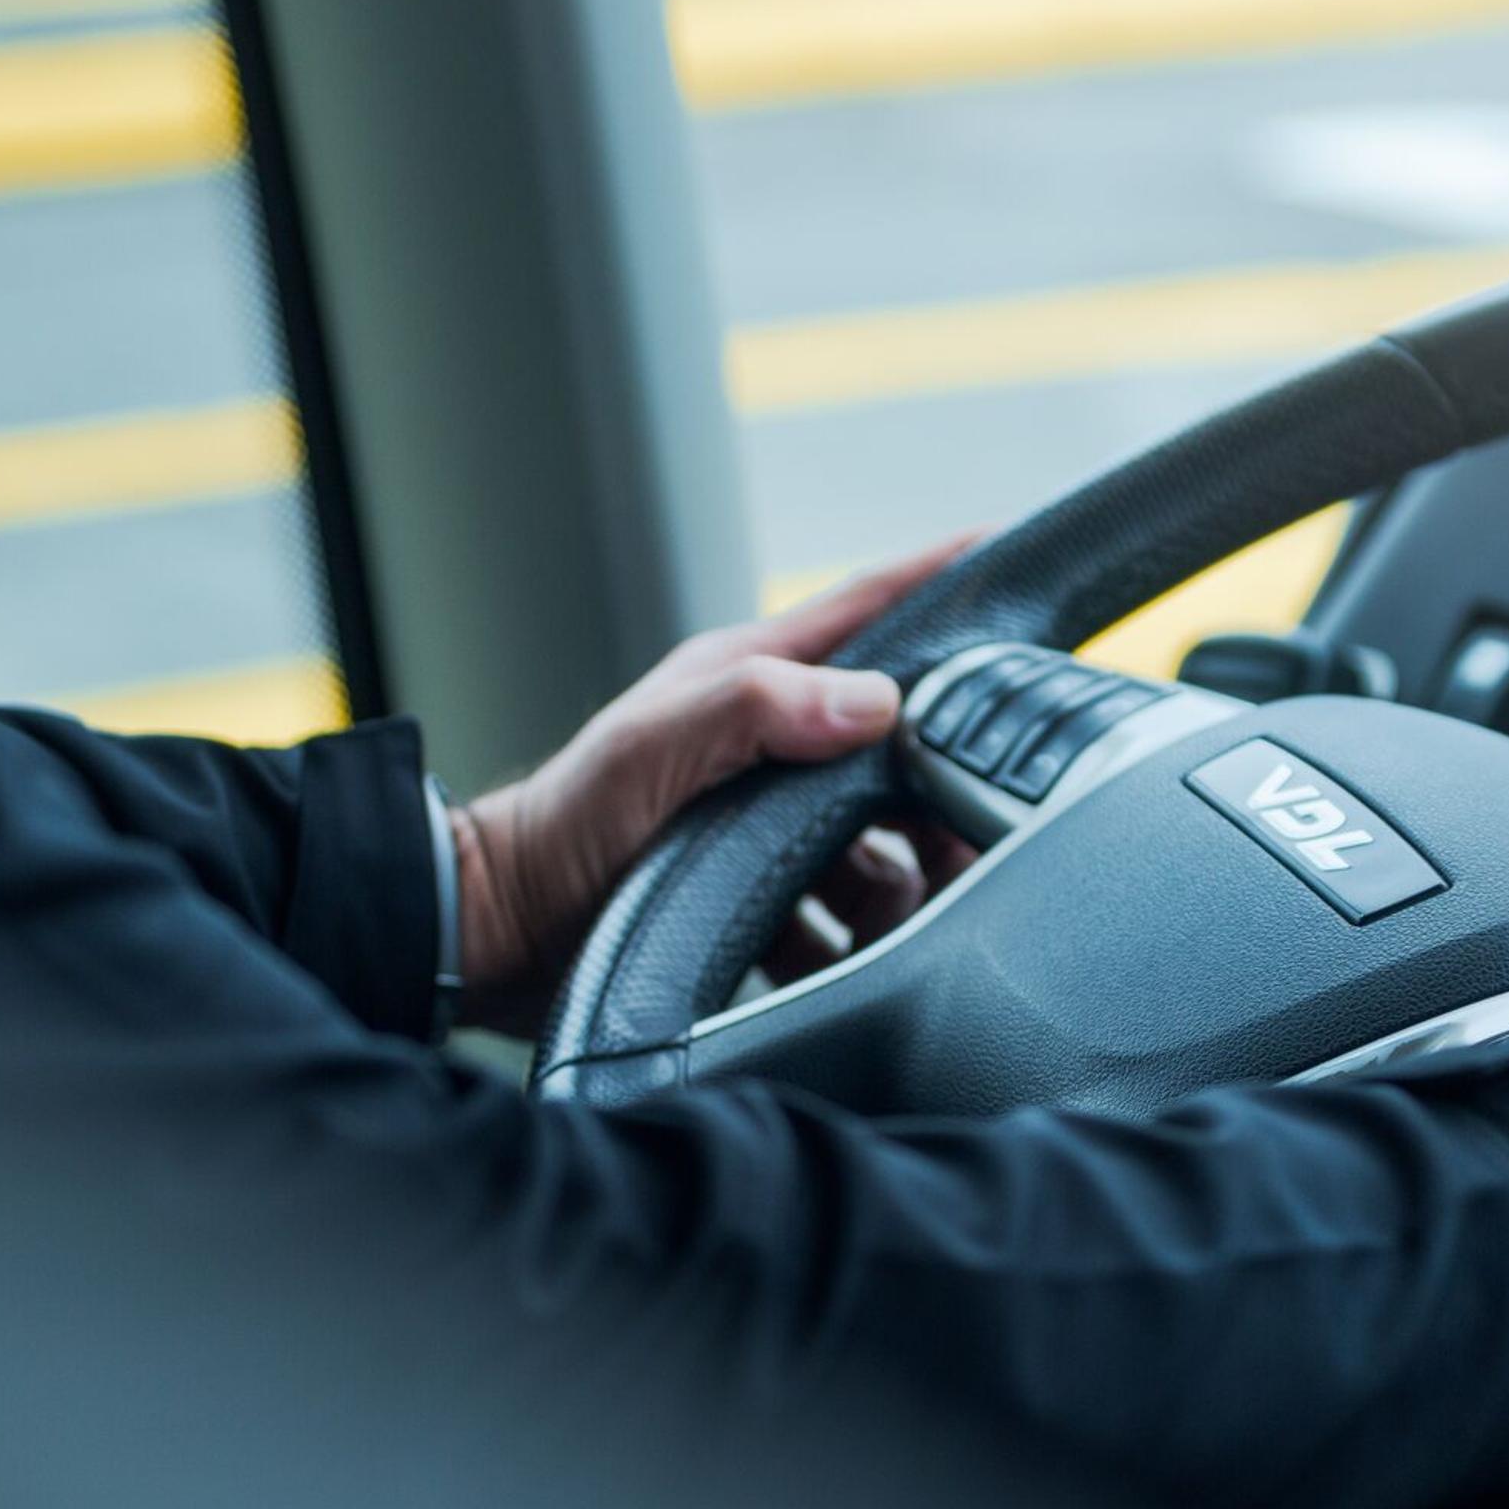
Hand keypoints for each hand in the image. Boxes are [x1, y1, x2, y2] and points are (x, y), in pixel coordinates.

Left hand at [448, 538, 976, 1029]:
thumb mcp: (652, 749)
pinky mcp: (760, 892)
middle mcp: (770, 743)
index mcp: (751, 681)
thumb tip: (874, 700)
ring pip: (884, 841)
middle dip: (942, 792)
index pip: (869, 607)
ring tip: (884, 922)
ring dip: (897, 886)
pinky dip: (853, 943)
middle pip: (902, 744)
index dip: (942, 575)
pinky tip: (839, 961)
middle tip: (967, 837)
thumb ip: (754, 709)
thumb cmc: (558, 830)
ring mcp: (768, 820)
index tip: (1010, 546)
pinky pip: (845, 917)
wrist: (498, 934)